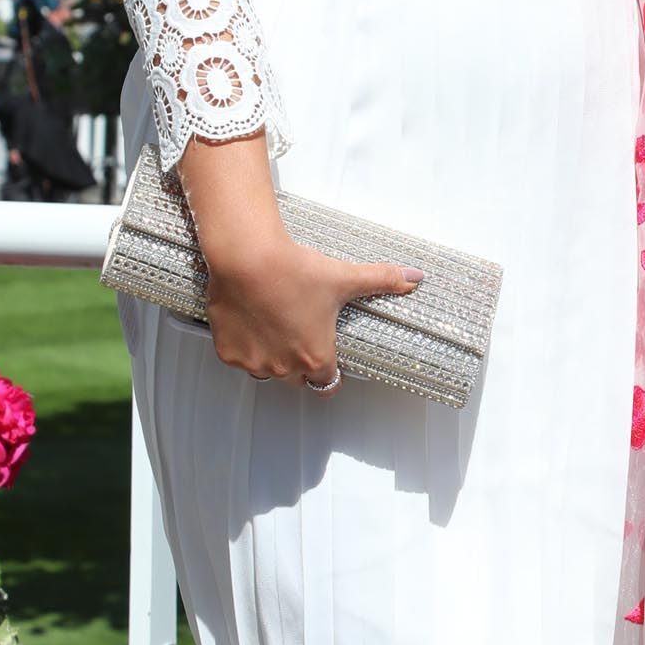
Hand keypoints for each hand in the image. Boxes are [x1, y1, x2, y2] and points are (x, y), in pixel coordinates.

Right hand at [204, 236, 417, 386]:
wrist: (248, 259)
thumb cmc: (294, 271)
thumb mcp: (344, 277)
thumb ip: (382, 280)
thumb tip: (415, 277)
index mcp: (316, 358)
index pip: (327, 385)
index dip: (328, 372)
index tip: (325, 358)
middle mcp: (284, 368)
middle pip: (296, 378)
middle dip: (299, 361)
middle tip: (299, 331)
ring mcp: (255, 364)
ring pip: (266, 371)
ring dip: (272, 356)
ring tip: (274, 324)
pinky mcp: (229, 354)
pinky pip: (240, 359)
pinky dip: (245, 347)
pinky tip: (252, 322)